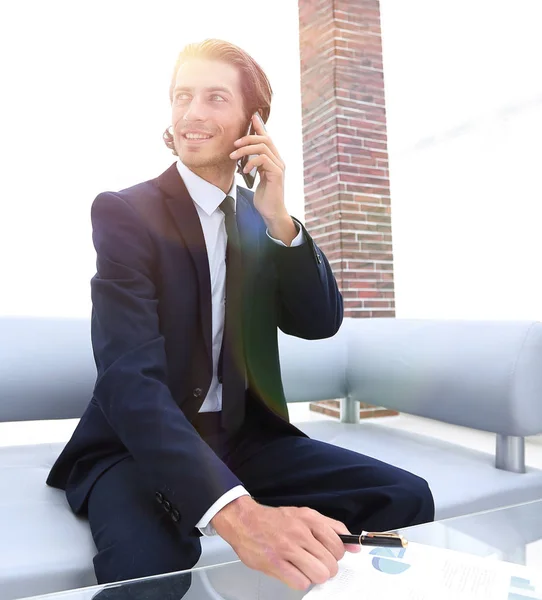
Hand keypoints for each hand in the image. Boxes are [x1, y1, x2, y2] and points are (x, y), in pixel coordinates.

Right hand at [211, 496, 360, 590]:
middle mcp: (300, 532)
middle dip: (326, 567)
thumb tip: (353, 545)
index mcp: (309, 518)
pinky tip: (293, 572)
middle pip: (331, 563)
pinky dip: (300, 581)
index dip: (336, 554)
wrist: (244, 521)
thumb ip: (331, 528)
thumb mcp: (305, 515)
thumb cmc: (275, 520)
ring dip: (314, 576)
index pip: (338, 544)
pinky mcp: (275, 563)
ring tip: (305, 568)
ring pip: (319, 574)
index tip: (329, 555)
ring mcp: (287, 548)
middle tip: (316, 563)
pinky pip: (300, 582)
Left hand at [229, 113, 288, 223]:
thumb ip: (253, 164)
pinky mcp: (277, 174)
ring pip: (262, 147)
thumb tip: (241, 154)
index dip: (260, 126)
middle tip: (234, 144)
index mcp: (273, 159)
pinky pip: (263, 160)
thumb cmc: (264, 196)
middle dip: (247, 138)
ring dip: (245, 150)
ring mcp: (279, 166)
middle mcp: (278, 160)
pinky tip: (244, 170)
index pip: (267, 138)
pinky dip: (251, 162)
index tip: (252, 117)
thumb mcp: (256, 177)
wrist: (271, 212)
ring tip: (234, 156)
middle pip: (265, 139)